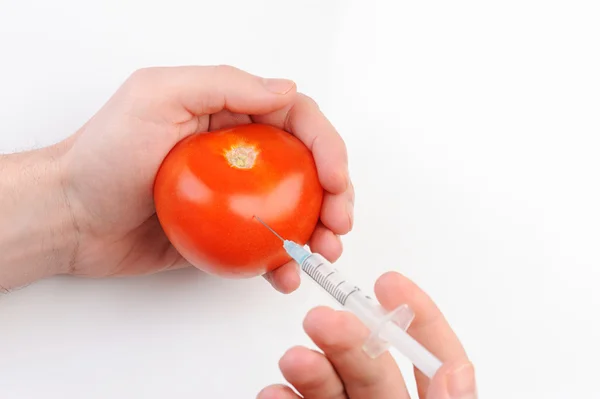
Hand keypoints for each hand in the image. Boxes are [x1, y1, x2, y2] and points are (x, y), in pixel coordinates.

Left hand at [58, 65, 352, 291]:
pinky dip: (283, 262)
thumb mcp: (156, 97)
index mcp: (230, 116)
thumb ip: (223, 85)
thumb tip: (285, 90)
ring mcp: (236, 198)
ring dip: (320, 232)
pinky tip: (286, 274)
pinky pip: (265, 247)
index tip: (334, 179)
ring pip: (295, 210)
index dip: (326, 145)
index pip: (296, 120)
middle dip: (335, 194)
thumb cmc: (103, 156)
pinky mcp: (225, 235)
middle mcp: (241, 155)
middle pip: (306, 168)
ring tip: (324, 252)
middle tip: (338, 223)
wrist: (71, 218)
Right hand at [258, 272, 476, 398]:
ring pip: (333, 387)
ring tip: (295, 359)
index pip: (434, 358)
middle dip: (347, 337)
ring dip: (311, 368)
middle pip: (372, 366)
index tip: (389, 283)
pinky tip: (275, 393)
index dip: (418, 317)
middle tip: (324, 319)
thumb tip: (456, 373)